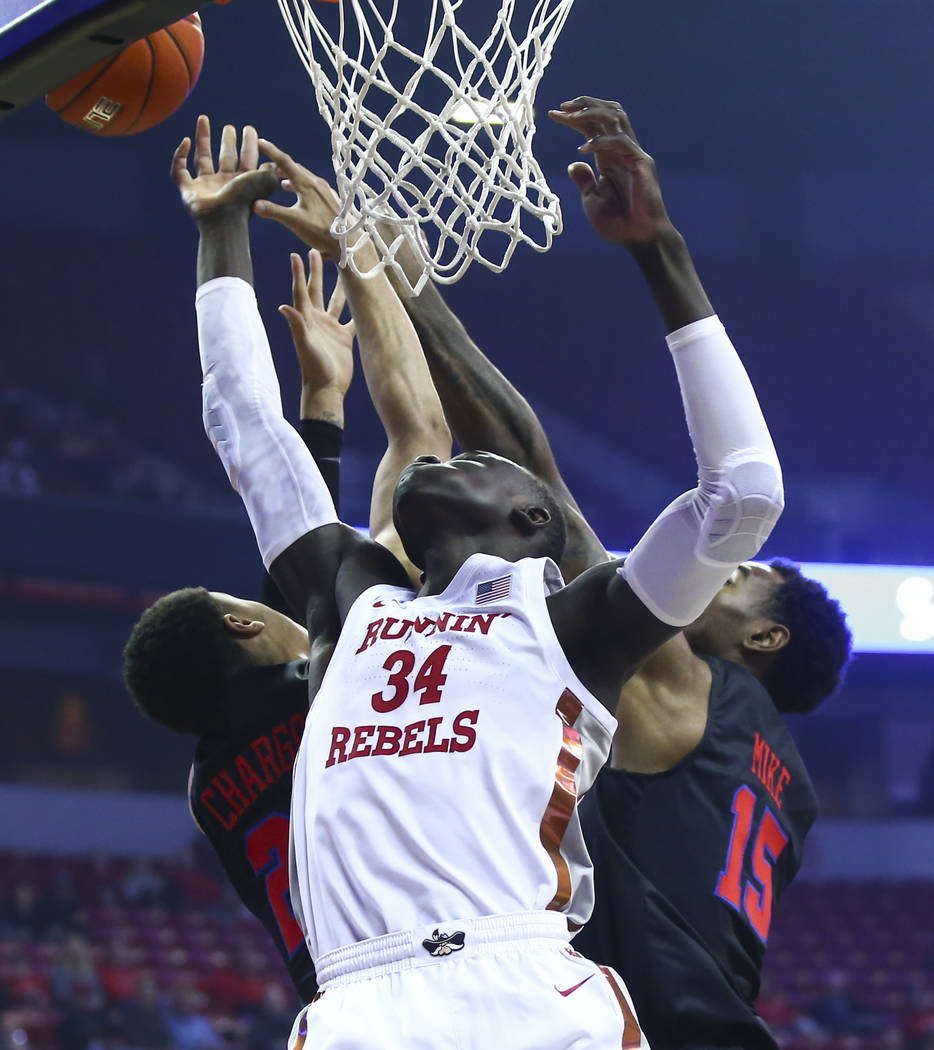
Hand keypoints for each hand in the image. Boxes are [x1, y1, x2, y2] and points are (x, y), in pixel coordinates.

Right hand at [172, 116, 277, 220]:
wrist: (224, 219)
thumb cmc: (244, 200)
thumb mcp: (265, 181)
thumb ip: (271, 169)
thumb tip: (277, 161)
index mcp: (242, 184)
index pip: (246, 160)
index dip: (248, 145)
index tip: (249, 129)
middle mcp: (224, 185)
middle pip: (225, 159)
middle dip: (227, 142)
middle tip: (229, 127)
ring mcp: (205, 187)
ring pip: (202, 159)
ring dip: (202, 139)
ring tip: (204, 118)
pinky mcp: (188, 191)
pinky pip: (178, 171)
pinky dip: (179, 156)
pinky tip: (185, 141)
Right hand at [253, 139, 341, 257]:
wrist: (348, 242)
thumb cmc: (321, 231)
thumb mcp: (294, 222)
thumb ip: (274, 211)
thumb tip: (254, 204)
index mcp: (306, 184)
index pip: (284, 162)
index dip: (271, 151)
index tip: (259, 141)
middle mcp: (316, 183)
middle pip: (293, 167)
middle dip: (278, 165)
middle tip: (265, 167)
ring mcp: (324, 190)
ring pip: (303, 176)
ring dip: (289, 175)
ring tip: (278, 181)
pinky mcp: (329, 198)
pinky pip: (311, 185)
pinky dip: (299, 184)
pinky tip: (297, 193)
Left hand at [280, 249, 354, 405]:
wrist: (327, 389)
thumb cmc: (314, 370)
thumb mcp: (305, 346)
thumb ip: (297, 326)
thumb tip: (284, 306)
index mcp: (307, 319)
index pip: (302, 291)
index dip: (299, 272)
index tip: (297, 253)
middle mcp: (318, 321)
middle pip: (317, 290)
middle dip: (316, 271)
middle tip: (317, 250)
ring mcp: (331, 328)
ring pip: (336, 302)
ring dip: (339, 286)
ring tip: (343, 268)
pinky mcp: (344, 338)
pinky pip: (353, 319)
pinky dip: (359, 309)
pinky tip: (366, 298)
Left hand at [548, 97, 673, 245]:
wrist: (641, 239)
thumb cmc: (619, 225)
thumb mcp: (593, 200)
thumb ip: (584, 181)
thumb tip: (573, 164)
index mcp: (609, 158)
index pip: (592, 127)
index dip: (573, 117)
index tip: (551, 114)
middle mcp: (622, 151)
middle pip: (607, 113)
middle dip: (584, 105)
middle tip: (562, 106)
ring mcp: (633, 154)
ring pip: (616, 118)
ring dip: (593, 112)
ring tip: (572, 115)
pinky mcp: (641, 163)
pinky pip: (620, 142)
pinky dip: (600, 141)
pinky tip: (582, 149)